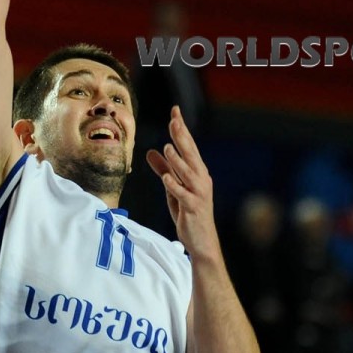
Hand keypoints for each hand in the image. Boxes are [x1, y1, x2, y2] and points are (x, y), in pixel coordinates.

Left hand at [145, 106, 221, 260]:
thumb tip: (150, 151)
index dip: (182, 129)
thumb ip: (163, 169)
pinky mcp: (193, 208)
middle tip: (175, 120)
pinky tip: (166, 178)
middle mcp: (201, 180)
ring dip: (179, 160)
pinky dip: (175, 185)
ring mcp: (198, 194)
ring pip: (188, 173)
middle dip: (183, 137)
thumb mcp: (173, 188)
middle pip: (191, 154)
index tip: (175, 111)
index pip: (189, 146)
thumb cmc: (189, 213)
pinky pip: (183, 195)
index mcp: (197, 172)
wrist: (202, 241)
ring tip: (168, 147)